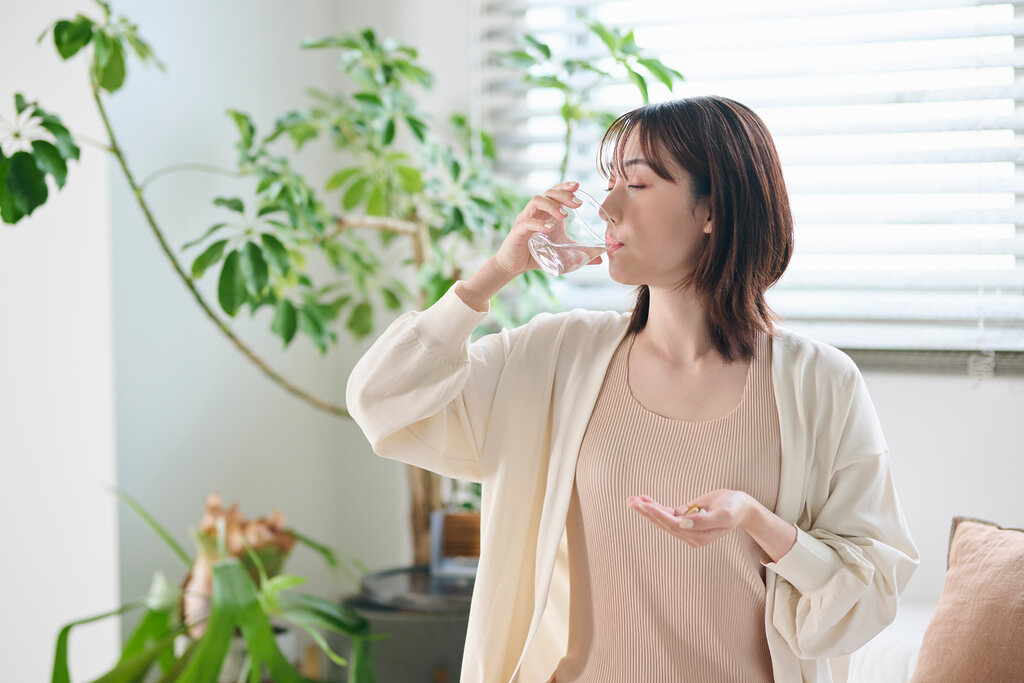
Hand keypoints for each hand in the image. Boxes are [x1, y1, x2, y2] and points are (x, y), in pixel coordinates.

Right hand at [492, 180, 601, 276]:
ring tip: (564, 215)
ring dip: (551, 205)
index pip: (554, 192)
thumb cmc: (537, 255)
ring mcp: (525, 220)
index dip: (564, 186)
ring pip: (536, 202)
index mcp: (545, 213)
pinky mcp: (518, 232)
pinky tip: (549, 228)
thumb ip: (581, 254)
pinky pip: (527, 222)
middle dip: (563, 195)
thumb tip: (602, 259)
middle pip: (547, 193)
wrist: (514, 266)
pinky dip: (539, 223)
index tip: (577, 185)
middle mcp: (535, 212)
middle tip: (577, 204)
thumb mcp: (563, 253)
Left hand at [626, 490, 753, 548]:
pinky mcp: (685, 518)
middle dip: (647, 512)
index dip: (658, 515)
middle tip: (631, 502)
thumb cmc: (734, 509)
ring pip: (662, 519)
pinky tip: (644, 500)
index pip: (674, 526)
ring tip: (632, 500)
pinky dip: (655, 507)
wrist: (741, 506)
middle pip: (664, 524)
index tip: (644, 505)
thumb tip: (683, 523)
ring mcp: (686, 527)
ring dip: (647, 509)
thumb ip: (704, 521)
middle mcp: (690, 535)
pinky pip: (667, 513)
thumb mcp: (723, 515)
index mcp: (699, 537)